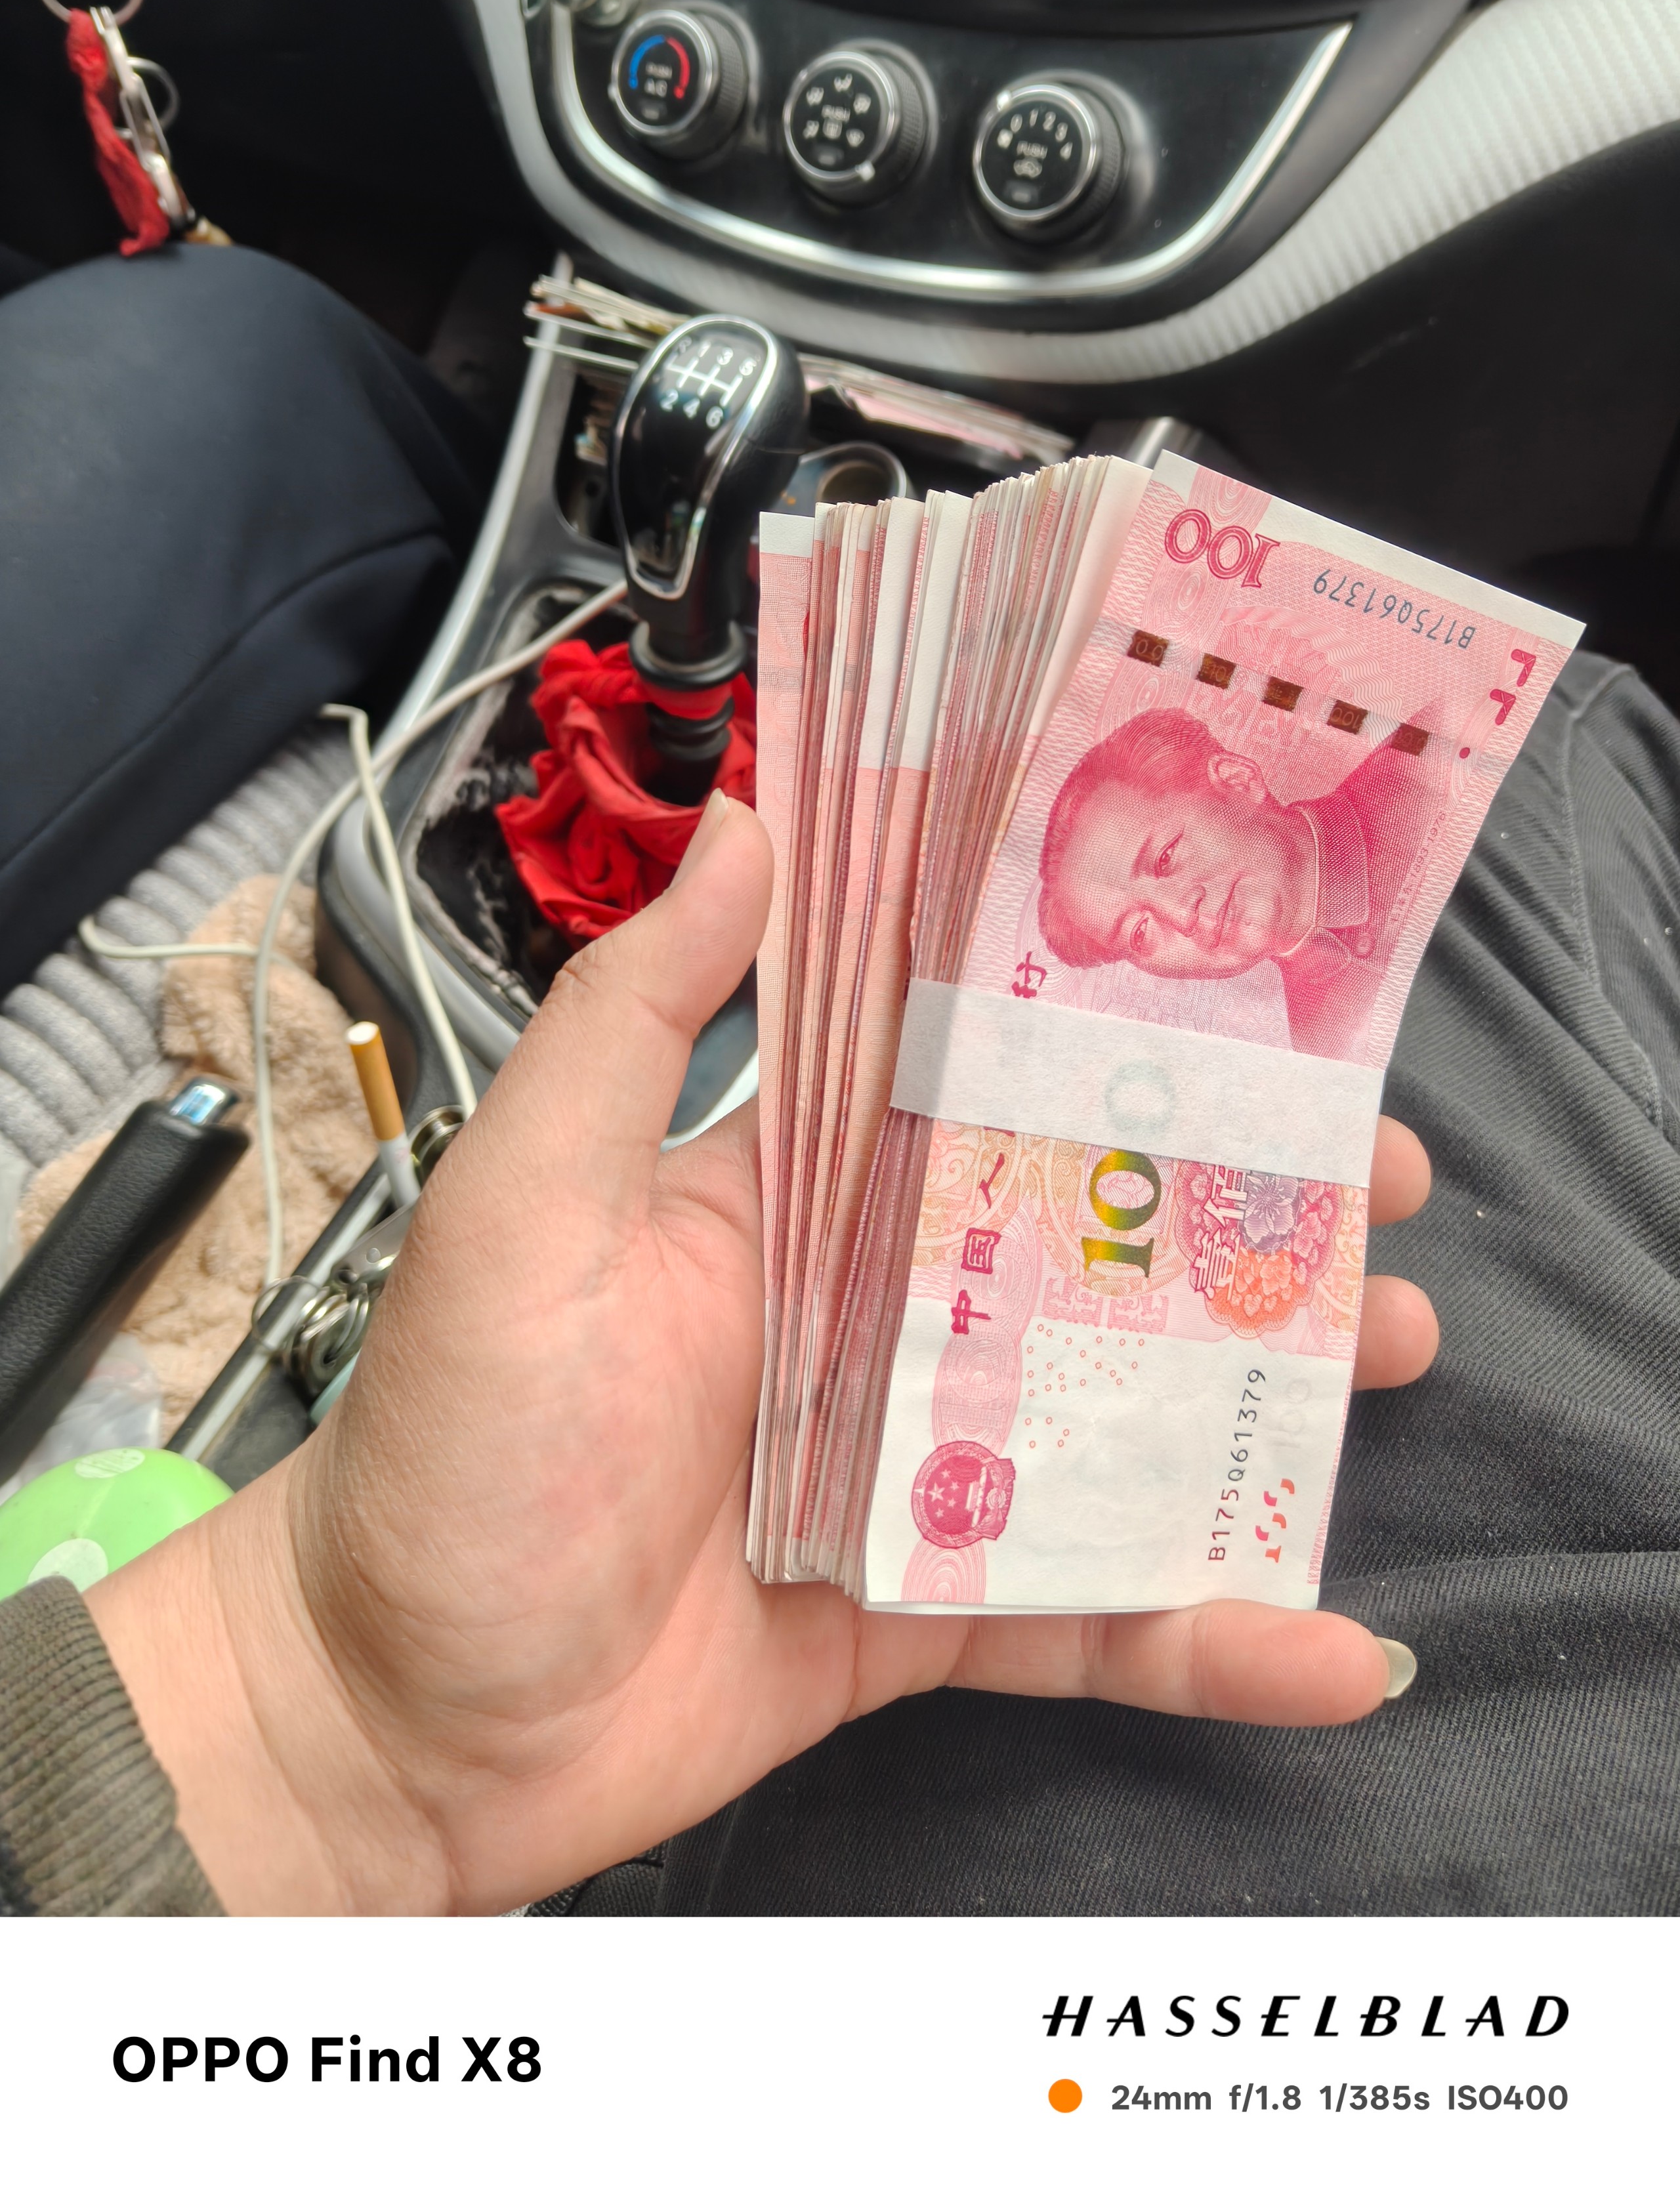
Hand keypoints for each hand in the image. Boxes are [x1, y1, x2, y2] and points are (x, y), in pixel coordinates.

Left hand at [90, 795, 1436, 1913]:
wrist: (384, 1720)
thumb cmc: (437, 1451)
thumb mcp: (519, 1203)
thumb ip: (635, 1019)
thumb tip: (749, 813)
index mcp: (786, 1196)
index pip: (971, 1080)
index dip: (1110, 1032)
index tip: (1248, 991)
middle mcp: (862, 1315)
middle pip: (1085, 1238)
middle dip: (1231, 1203)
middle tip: (1373, 1178)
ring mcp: (902, 1469)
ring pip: (1114, 1415)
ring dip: (1256, 1391)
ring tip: (1390, 1345)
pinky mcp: (915, 1614)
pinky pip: (1079, 1620)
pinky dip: (1200, 1636)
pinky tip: (1324, 1648)